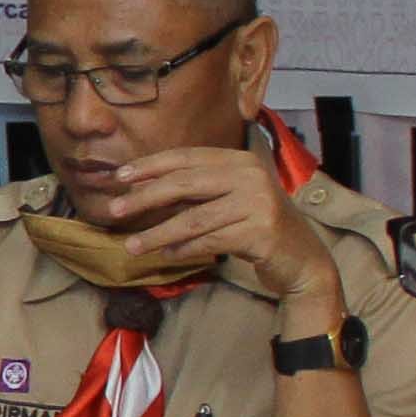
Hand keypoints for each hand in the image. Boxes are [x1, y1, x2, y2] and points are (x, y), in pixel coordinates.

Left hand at [82, 142, 335, 311]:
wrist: (301, 259)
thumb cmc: (257, 227)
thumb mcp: (229, 199)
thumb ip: (196, 191)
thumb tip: (141, 191)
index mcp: (240, 159)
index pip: (186, 157)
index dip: (150, 166)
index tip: (119, 177)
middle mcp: (250, 175)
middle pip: (184, 184)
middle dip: (145, 198)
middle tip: (113, 211)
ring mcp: (258, 203)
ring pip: (193, 219)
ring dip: (157, 234)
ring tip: (132, 246)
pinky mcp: (261, 232)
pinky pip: (209, 241)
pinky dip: (184, 250)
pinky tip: (166, 255)